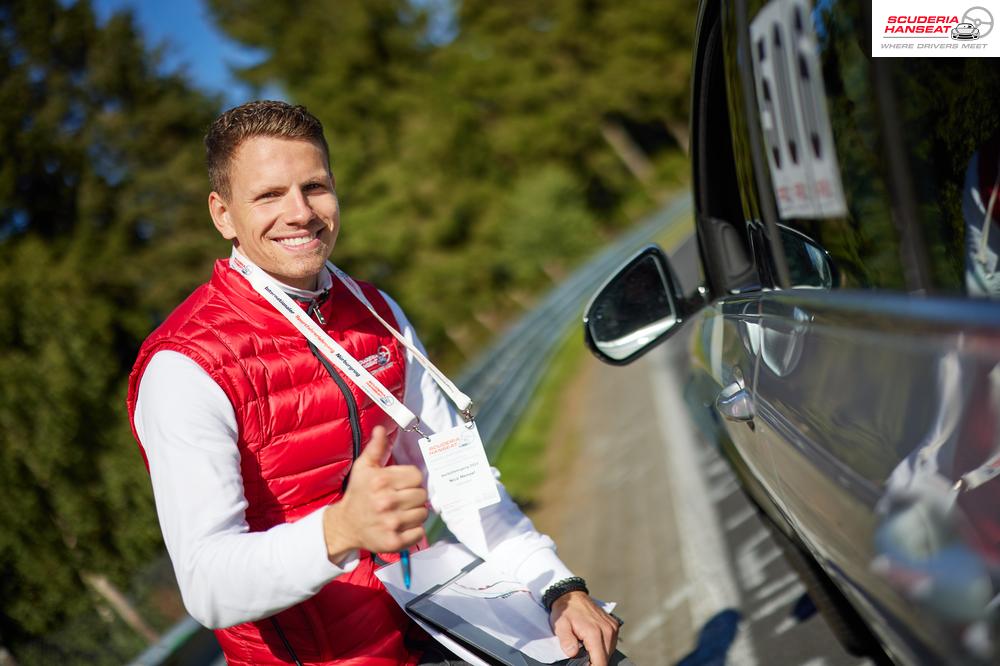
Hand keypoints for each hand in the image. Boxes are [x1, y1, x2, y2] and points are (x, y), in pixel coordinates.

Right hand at [322, 426, 427, 562]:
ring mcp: (391, 523)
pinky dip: (413, 530)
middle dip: (414, 496)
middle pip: (422, 495)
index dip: (411, 479)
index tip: (402, 484)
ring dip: (415, 513)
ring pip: (423, 513)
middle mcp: (386, 502)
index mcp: (381, 481)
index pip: (416, 476)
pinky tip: (401, 525)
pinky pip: (419, 532)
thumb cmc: (358, 494)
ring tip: (401, 511)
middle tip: (402, 498)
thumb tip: (381, 429)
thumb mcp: (363, 467)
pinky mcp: (394, 541)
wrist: (345, 525)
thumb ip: (376, 447)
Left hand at [550, 590, 619, 665]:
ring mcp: (612, 627)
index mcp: (594, 632)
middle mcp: (607, 630)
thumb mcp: (560, 625)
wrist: (572, 594)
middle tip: (583, 658)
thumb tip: (572, 653)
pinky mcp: (614, 625)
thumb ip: (566, 641)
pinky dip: (604, 647)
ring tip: (586, 649)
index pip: (600, 661)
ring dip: (600, 655)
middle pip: (606, 658)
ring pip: (610, 652)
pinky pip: (612, 643)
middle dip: (595, 662)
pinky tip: (593, 643)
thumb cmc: (566, 610)